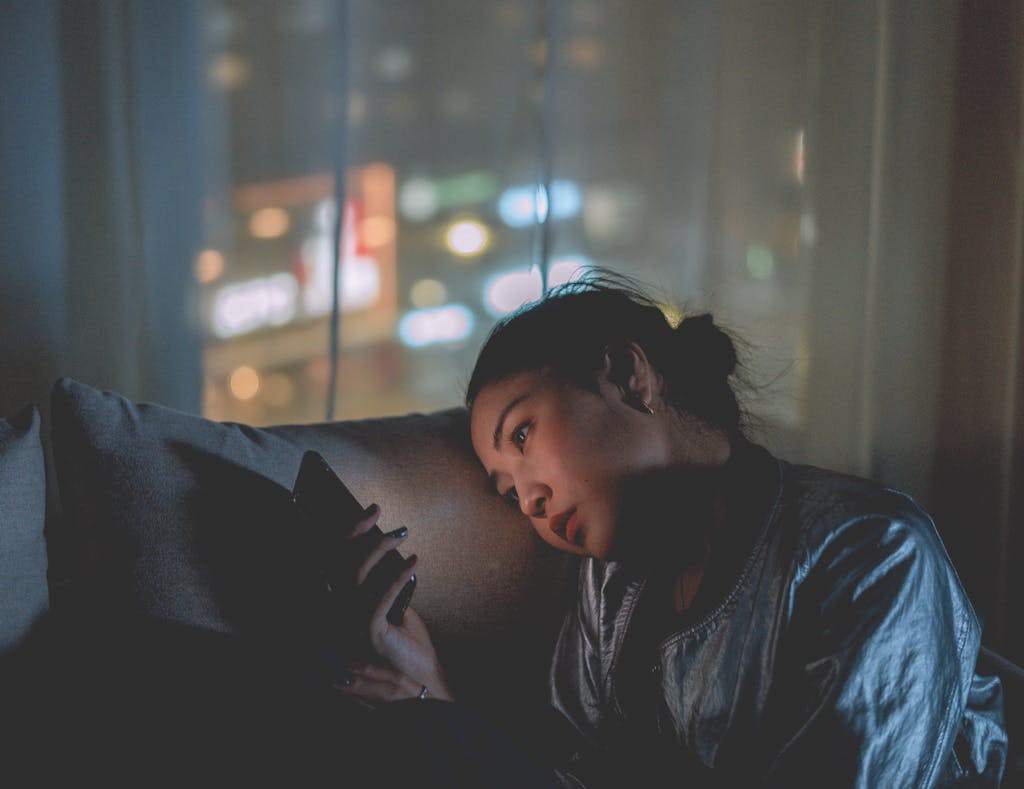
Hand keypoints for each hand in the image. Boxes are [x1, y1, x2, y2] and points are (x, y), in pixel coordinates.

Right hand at [337, 505, 453, 705]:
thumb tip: (389, 555)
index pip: (336, 565)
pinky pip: (381, 597)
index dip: (349, 536)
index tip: (370, 513)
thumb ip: (385, 587)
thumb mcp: (396, 609)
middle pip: (339, 565)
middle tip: (378, 510)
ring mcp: (350, 627)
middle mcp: (340, 616)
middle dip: (357, 532)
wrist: (422, 683)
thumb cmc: (409, 647)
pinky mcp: (369, 635)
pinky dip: (397, 577)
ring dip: (379, 549)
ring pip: (356, 577)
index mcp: (343, 609)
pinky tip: (414, 562)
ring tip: (402, 533)